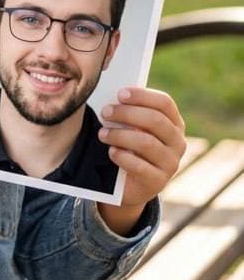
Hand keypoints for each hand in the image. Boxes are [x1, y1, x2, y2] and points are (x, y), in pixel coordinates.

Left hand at [97, 86, 185, 234]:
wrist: (129, 185)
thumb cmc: (130, 147)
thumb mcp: (133, 128)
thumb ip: (130, 113)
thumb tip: (115, 98)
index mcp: (174, 124)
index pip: (164, 103)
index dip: (142, 96)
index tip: (120, 94)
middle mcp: (177, 142)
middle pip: (155, 120)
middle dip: (127, 113)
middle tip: (105, 112)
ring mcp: (171, 163)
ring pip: (146, 142)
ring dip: (120, 135)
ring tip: (102, 133)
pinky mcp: (158, 182)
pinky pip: (140, 166)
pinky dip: (122, 156)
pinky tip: (111, 152)